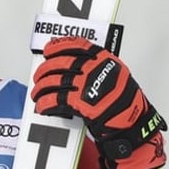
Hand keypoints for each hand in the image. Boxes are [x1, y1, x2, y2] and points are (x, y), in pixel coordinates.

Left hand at [32, 36, 166, 168]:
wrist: (132, 122)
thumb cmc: (123, 100)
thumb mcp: (114, 74)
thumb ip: (95, 65)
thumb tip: (70, 60)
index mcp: (102, 58)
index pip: (76, 45)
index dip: (58, 46)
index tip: (48, 49)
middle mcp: (93, 68)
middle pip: (60, 64)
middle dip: (44, 70)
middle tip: (38, 75)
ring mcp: (86, 84)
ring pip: (54, 82)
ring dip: (40, 88)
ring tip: (37, 93)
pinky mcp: (80, 102)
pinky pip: (55, 100)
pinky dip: (45, 103)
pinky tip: (41, 106)